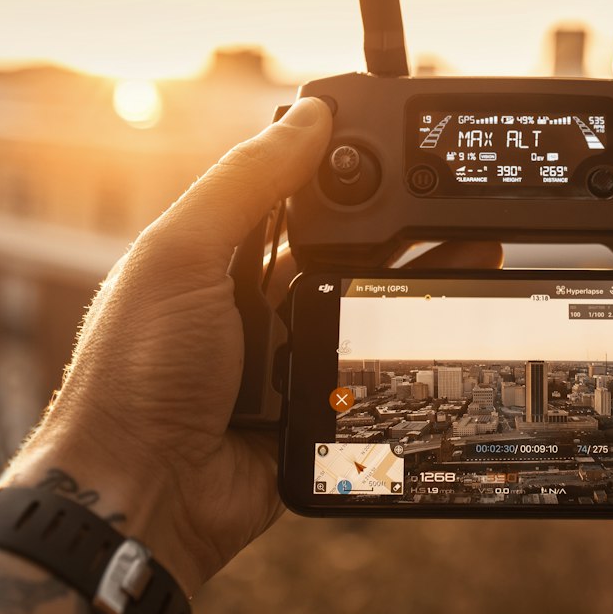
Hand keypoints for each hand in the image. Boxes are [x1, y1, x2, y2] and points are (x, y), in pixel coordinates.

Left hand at [0, 97, 501, 597]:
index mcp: (217, 256)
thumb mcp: (182, 256)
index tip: (405, 148)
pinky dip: (408, 352)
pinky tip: (447, 326)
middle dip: (403, 232)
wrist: (139, 497)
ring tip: (478, 257)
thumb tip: (311, 116)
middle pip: (345, 252)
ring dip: (417, 285)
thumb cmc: (134, 373)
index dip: (347, 172)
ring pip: (367, 309)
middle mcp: (254, 302)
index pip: (294, 196)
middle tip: (458, 205)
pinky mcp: (312, 412)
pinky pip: (369, 373)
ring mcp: (285, 359)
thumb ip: (244, 183)